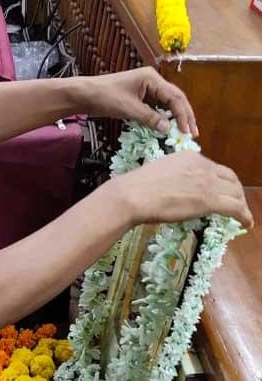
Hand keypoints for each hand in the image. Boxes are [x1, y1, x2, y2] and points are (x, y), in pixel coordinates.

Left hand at [77, 67, 197, 135]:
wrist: (84, 94)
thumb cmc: (104, 96)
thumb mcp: (128, 109)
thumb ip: (149, 118)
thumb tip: (168, 128)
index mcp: (151, 78)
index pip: (174, 97)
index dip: (183, 115)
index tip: (186, 132)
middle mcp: (152, 81)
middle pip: (176, 98)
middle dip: (185, 116)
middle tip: (193, 133)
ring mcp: (147, 88)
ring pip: (168, 103)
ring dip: (177, 117)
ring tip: (184, 132)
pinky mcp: (141, 96)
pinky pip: (157, 107)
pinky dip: (164, 117)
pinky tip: (168, 128)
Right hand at [112, 152, 252, 230]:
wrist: (134, 195)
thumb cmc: (137, 187)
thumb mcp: (160, 173)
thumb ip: (175, 177)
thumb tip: (178, 190)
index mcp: (190, 156)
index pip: (215, 168)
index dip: (222, 181)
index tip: (221, 191)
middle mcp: (203, 165)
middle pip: (230, 178)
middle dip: (236, 191)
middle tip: (236, 203)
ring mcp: (208, 182)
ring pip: (236, 193)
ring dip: (241, 205)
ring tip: (242, 216)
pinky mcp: (210, 200)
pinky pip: (236, 208)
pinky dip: (245, 216)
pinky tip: (246, 224)